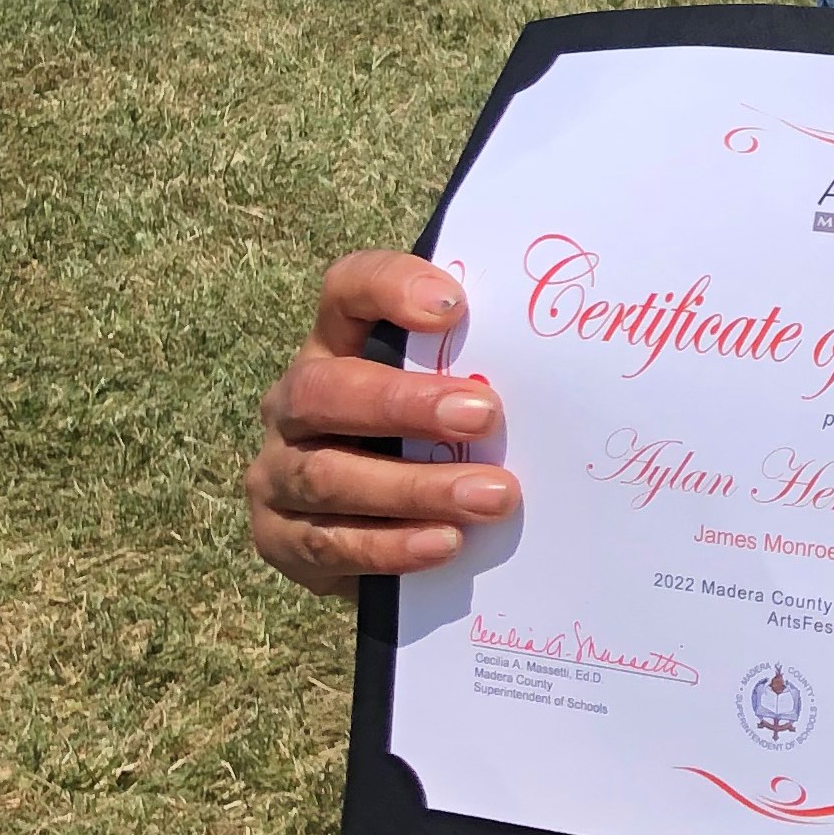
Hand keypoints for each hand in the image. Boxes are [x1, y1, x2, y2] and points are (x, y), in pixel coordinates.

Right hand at [246, 250, 516, 595]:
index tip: (453, 308)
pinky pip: (327, 544)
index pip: (348, 288)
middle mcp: (296, 402)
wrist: (380, 532)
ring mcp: (277, 469)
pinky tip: (446, 543)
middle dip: (406, 404)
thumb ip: (476, 372)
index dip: (391, 288)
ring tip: (492, 496)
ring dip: (416, 488)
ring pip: (328, 475)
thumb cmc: (432, 440)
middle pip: (325, 389)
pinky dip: (391, 546)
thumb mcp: (449, 396)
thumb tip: (556, 364)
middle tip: (485, 416)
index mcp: (338, 344)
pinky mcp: (277, 536)